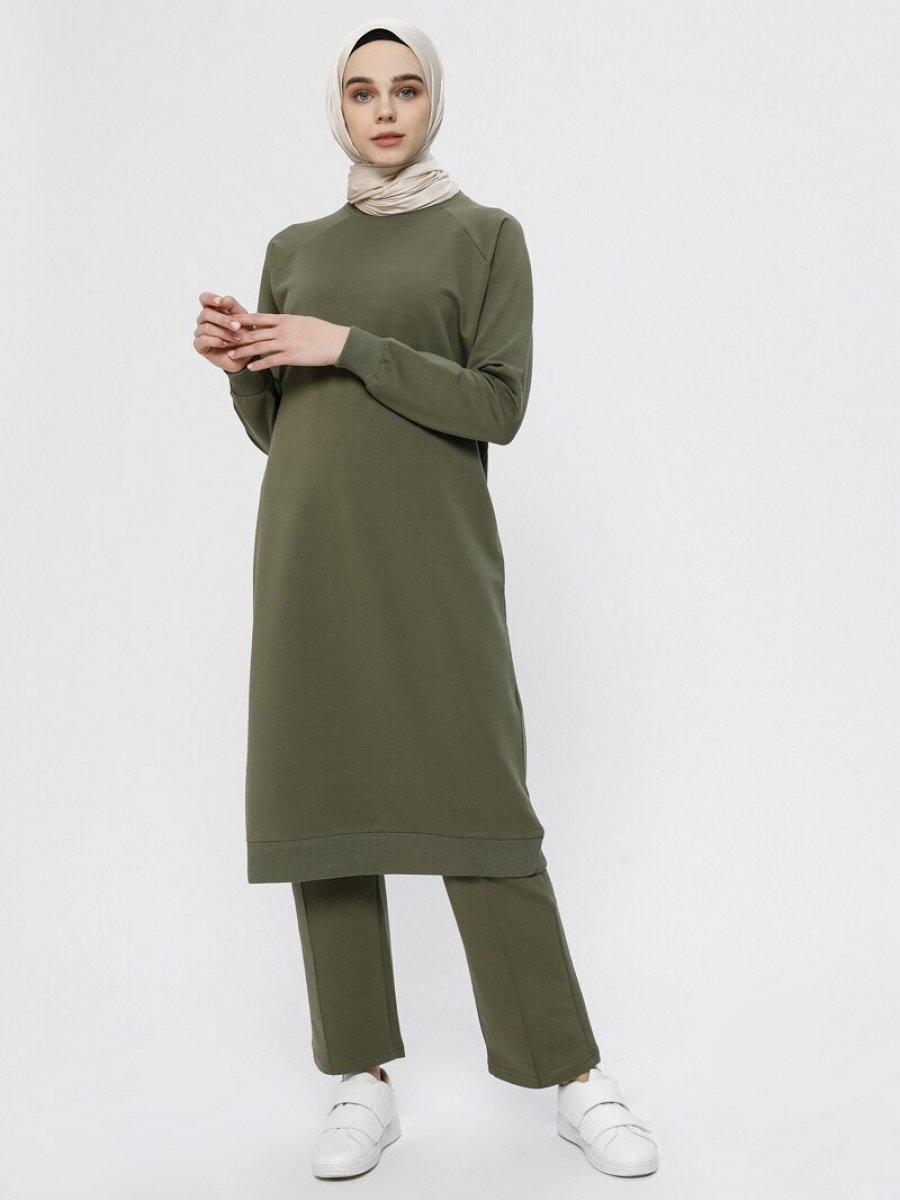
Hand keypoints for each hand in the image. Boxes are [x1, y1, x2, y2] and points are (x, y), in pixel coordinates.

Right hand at [194, 292, 250, 372]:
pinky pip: (203, 340)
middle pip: (206, 313)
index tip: (221, 302)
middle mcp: (204, 320)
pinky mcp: (199, 346)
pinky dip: (216, 341)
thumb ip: (233, 306)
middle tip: (238, 327)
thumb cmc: (244, 333)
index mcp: (213, 310)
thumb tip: (223, 299)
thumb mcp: (242, 317)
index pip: (205, 298)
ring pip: (206, 327)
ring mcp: (200, 332)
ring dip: (223, 333)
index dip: (211, 299)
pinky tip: (225, 344)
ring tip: (236, 339)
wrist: (246, 355)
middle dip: (223, 320)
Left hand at [224, 312, 350, 370]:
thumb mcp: (304, 321)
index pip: (258, 318)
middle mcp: (282, 330)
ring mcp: (286, 343)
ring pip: (259, 347)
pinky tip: (251, 368)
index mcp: (285, 319)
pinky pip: (271, 361)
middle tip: (224, 340)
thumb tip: (281, 322)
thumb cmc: (323, 331)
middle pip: (254, 333)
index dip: (243, 320)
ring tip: (232, 355)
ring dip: (243, 352)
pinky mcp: (292, 356)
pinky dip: (259, 365)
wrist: (337, 342)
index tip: (230, 321)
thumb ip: (289, 322)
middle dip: (237, 337)